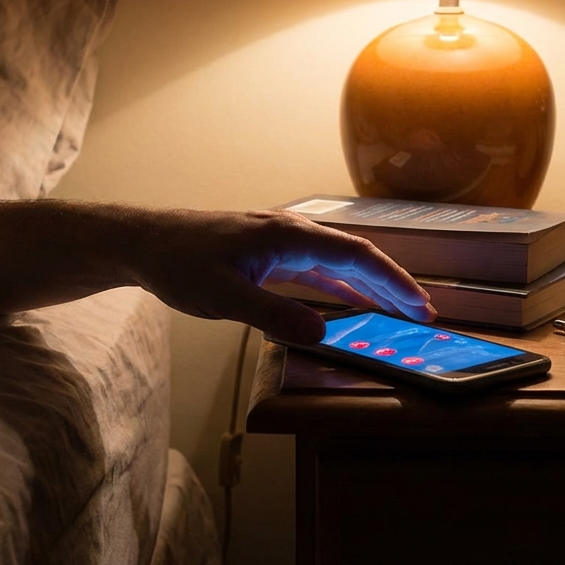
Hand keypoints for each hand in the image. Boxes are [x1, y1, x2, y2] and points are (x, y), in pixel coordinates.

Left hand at [0, 195, 434, 345]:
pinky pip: (316, 267)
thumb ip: (273, 315)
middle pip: (355, 256)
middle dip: (392, 283)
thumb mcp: (224, 297)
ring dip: (369, 285)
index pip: (355, 257)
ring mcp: (279, 239)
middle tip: (423, 313)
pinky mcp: (266, 251)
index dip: (392, 283)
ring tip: (399, 310)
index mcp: (287, 237)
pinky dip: (340, 285)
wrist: (142, 241)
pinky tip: (350, 304)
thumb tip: (322, 332)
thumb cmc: (178, 265)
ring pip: (338, 261)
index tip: (419, 307)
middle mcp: (290, 231)